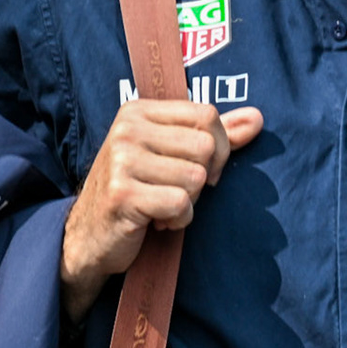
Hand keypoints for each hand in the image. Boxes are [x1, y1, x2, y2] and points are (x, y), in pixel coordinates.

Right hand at [60, 99, 263, 319]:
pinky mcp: (122, 194)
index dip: (219, 147)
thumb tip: (257, 118)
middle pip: (205, 147)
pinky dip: (179, 220)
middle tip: (177, 191)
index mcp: (139, 110)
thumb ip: (213, 134)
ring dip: (188, 202)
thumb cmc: (136, 190)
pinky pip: (180, 204)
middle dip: (202, 178)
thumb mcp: (171, 154)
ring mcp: (122, 160)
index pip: (207, 114)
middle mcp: (127, 129)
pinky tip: (157, 221)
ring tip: (162, 205)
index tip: (202, 168)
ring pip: (195, 178)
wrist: (89, 237)